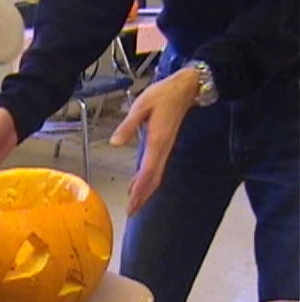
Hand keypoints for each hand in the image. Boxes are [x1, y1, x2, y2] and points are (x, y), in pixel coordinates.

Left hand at [109, 67, 198, 215]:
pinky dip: (147, 181)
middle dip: (142, 196)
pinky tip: (138, 186)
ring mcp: (165, 149)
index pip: (148, 169)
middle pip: (153, 178)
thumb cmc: (163, 95)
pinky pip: (156, 168)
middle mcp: (163, 149)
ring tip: (134, 205)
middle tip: (131, 212)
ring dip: (145, 192)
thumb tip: (115, 142)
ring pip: (156, 176)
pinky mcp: (164, 147)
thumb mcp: (142, 105)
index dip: (140, 186)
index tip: (132, 201)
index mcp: (157, 140)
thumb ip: (128, 125)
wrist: (186, 89)